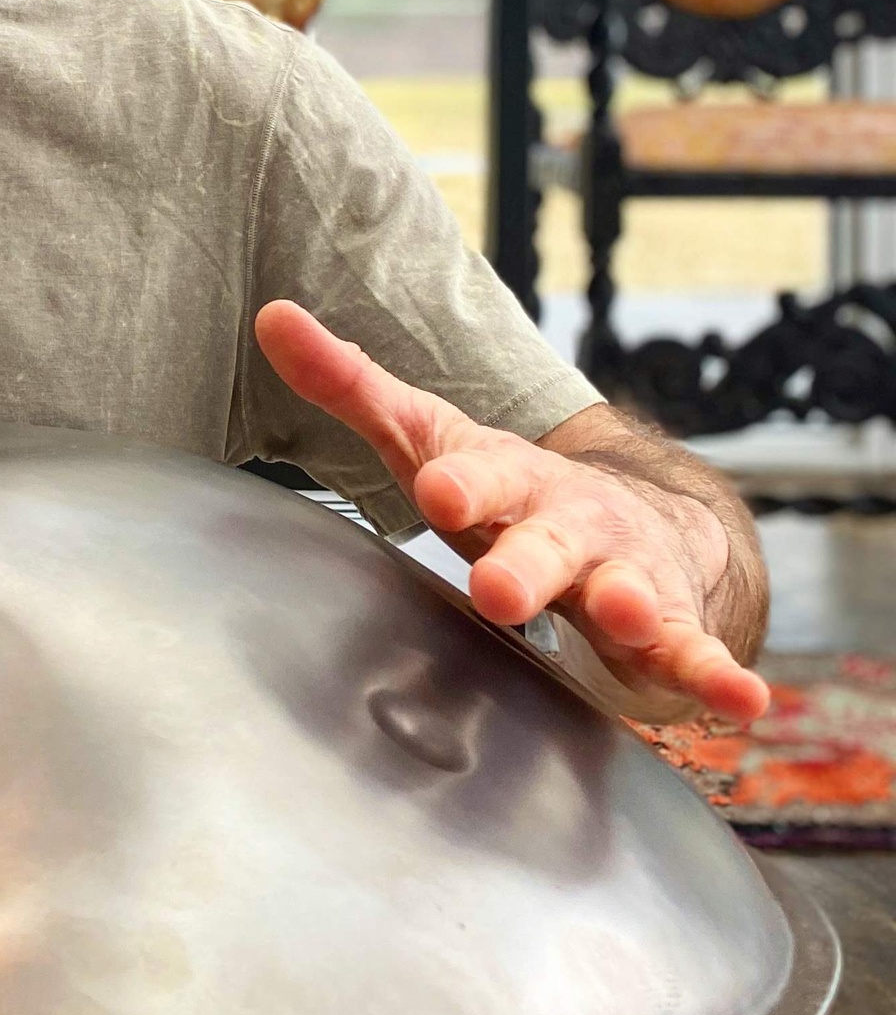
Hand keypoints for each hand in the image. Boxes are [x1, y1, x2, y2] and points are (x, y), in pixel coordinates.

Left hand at [255, 300, 767, 722]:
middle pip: (548, 540)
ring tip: (627, 615)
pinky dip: (718, 673)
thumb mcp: (426, 436)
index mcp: (507, 476)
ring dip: (629, 606)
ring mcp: (625, 573)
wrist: (627, 515)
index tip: (437, 490)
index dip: (460, 481)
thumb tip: (269, 315)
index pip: (480, 473)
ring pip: (628, 592)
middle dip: (525, 562)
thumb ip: (350, 384)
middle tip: (498, 586)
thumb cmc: (499, 485)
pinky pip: (694, 652)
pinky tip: (744, 698)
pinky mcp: (668, 627)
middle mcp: (570, 520)